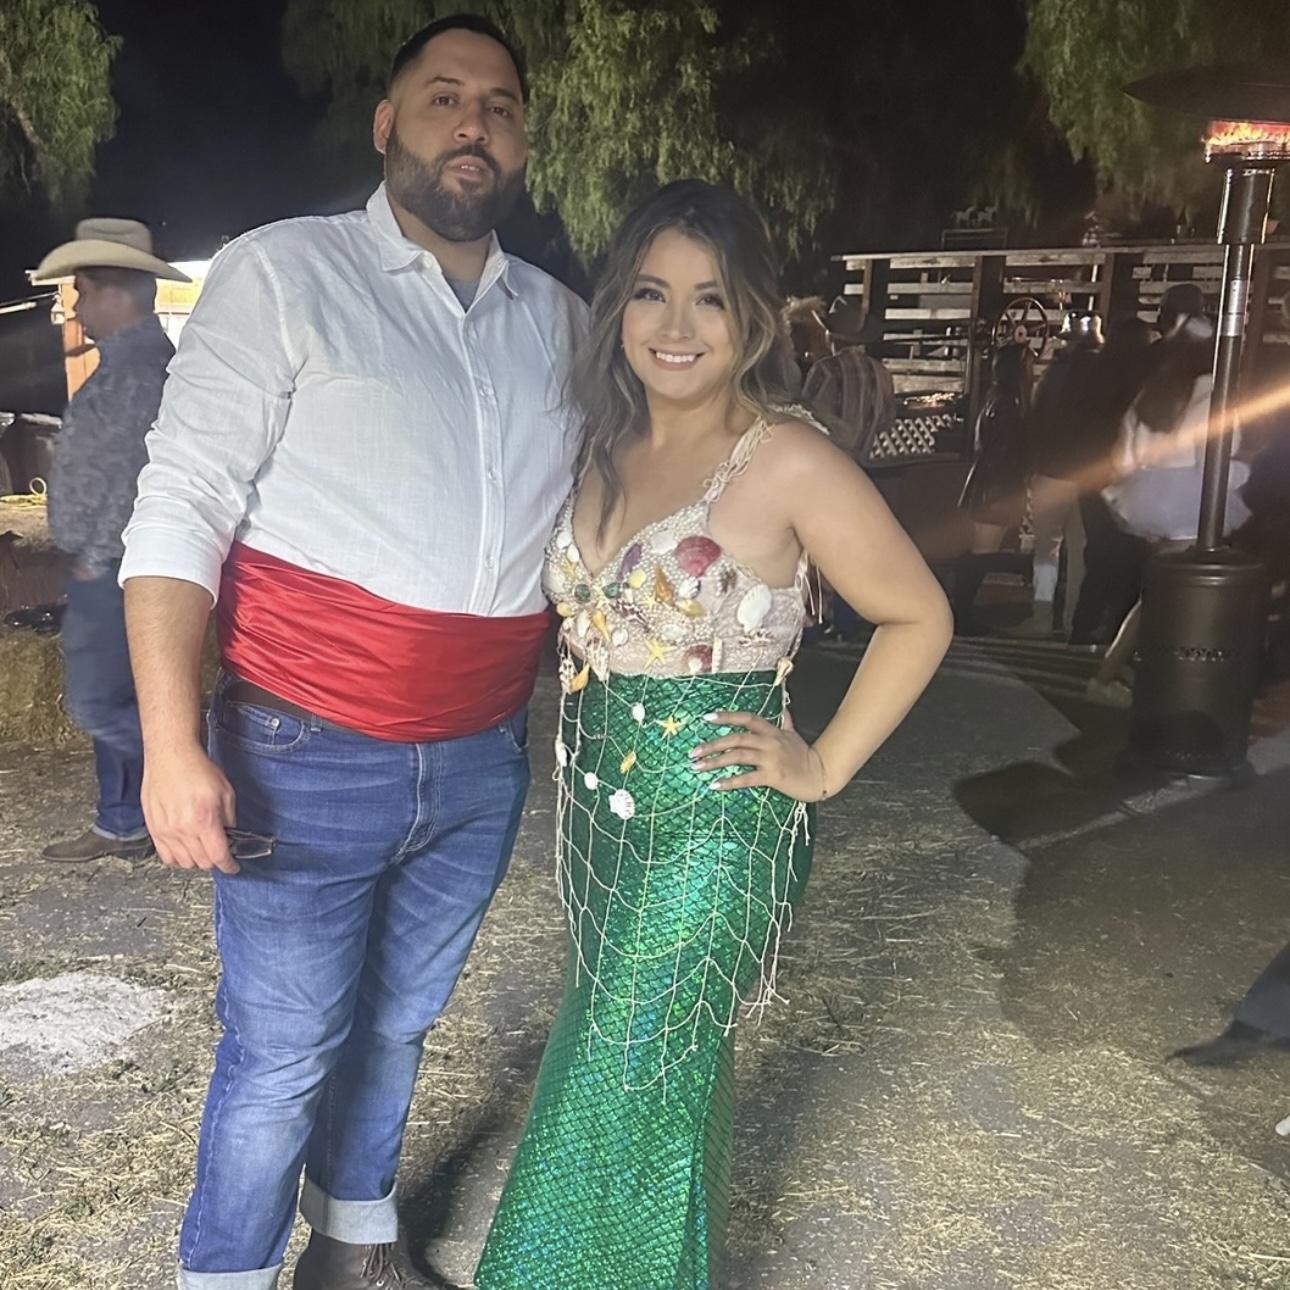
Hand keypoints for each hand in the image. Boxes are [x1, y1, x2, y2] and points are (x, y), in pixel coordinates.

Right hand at [142, 742, 238, 873]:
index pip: (218, 856)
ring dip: (196, 860)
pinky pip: (166, 856)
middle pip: (202, 862)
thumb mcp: (226, 793)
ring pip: (184, 862)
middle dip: (215, 861)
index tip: (232, 866)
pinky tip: (185, 848)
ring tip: (203, 849)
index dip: (229, 865)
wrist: (170, 757)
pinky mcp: (153, 829)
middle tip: (219, 852)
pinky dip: (178, 858)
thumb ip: (229, 819)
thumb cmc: (197, 769)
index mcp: (204, 820)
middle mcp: (183, 829)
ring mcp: (166, 831)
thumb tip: (230, 835)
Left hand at [690, 708, 830, 801]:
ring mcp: (771, 759)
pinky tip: (715, 785)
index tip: (707, 718)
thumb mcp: (794, 735)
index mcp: (772, 731)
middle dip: (712, 744)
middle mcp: (769, 742)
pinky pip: (747, 778)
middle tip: (693, 752)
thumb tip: (784, 708)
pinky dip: (730, 782)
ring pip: (738, 757)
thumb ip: (786, 721)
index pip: (747, 718)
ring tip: (698, 768)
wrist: (820, 775)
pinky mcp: (773, 777)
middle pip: (736, 738)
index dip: (727, 716)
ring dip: (715, 762)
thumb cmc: (804, 756)